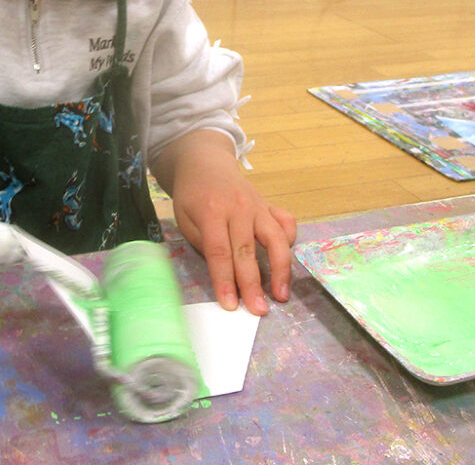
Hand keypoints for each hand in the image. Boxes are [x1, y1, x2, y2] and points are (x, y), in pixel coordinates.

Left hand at [172, 163, 295, 315]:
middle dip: (253, 284)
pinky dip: (289, 242)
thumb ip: (204, 244)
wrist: (205, 164)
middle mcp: (238, 208)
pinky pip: (286, 224)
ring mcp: (258, 205)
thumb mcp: (185, 219)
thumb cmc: (192, 196)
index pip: (219, 252)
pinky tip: (284, 261)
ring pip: (274, 239)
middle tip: (258, 310)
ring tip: (281, 294)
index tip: (230, 305)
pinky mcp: (270, 205)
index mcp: (211, 211)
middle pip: (246, 251)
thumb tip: (226, 276)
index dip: (225, 281)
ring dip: (280, 269)